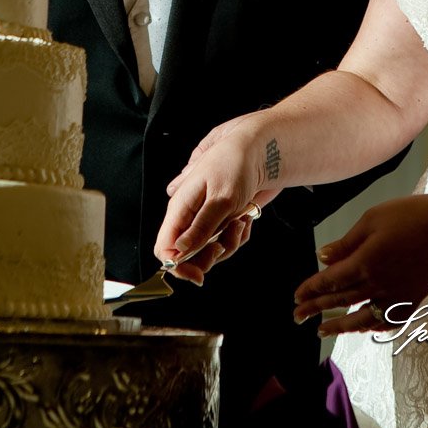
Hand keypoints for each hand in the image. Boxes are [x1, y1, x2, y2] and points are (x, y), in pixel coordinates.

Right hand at [156, 116, 278, 284]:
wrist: (262, 151)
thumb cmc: (236, 166)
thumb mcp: (220, 200)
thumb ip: (200, 228)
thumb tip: (178, 251)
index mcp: (180, 208)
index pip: (165, 247)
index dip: (176, 266)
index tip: (197, 276)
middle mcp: (190, 214)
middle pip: (188, 254)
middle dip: (208, 256)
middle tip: (223, 245)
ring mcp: (207, 217)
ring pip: (211, 250)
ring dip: (229, 242)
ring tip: (239, 221)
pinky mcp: (223, 218)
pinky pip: (228, 240)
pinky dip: (239, 234)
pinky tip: (245, 217)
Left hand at [293, 193, 427, 335]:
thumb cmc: (410, 215)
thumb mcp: (371, 219)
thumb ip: (346, 243)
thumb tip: (322, 258)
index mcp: (364, 262)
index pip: (330, 281)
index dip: (311, 289)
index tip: (296, 297)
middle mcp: (378, 284)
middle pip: (341, 300)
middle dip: (316, 308)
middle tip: (297, 316)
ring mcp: (397, 296)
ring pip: (362, 318)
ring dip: (340, 326)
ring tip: (322, 330)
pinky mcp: (413, 300)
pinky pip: (388, 321)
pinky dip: (373, 326)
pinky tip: (364, 327)